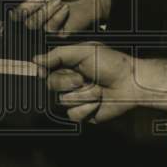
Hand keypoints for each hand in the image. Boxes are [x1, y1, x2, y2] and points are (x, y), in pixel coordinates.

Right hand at [16, 0, 111, 36]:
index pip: (15, 8)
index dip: (13, 8)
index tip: (15, 6)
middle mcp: (37, 12)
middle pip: (20, 17)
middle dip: (31, 6)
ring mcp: (46, 23)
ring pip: (32, 24)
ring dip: (46, 10)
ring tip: (59, 1)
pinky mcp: (57, 33)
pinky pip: (48, 29)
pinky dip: (57, 17)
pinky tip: (65, 10)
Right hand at [33, 43, 166, 122]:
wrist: (130, 82)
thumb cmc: (111, 63)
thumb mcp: (84, 51)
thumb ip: (59, 54)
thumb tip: (36, 60)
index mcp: (69, 65)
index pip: (46, 69)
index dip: (44, 71)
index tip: (43, 71)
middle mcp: (70, 82)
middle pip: (52, 85)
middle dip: (68, 81)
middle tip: (84, 78)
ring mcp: (76, 98)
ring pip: (63, 101)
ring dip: (83, 94)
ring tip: (97, 88)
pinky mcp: (84, 113)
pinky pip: (74, 115)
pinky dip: (88, 107)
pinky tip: (98, 101)